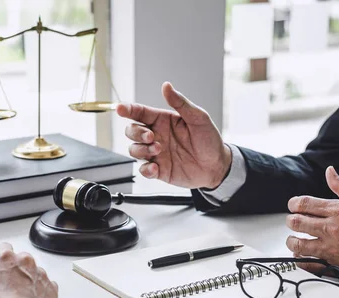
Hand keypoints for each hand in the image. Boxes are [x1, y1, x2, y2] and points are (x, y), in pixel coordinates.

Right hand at [0, 243, 58, 297]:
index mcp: (6, 258)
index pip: (3, 248)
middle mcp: (26, 262)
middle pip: (20, 260)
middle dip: (14, 269)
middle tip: (5, 286)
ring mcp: (41, 274)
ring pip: (34, 273)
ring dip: (27, 281)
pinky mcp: (52, 288)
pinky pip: (45, 286)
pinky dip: (39, 292)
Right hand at [117, 82, 231, 188]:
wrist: (217, 166)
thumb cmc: (209, 140)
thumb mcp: (198, 118)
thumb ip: (180, 103)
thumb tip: (167, 86)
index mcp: (163, 120)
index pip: (140, 112)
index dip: (128, 110)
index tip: (121, 108)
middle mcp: (157, 136)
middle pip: (132, 131)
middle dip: (136, 133)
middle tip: (151, 136)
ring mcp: (156, 153)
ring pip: (134, 150)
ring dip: (141, 150)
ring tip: (158, 150)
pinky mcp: (159, 170)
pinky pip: (143, 169)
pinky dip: (145, 169)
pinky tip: (155, 167)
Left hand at [285, 166, 338, 282]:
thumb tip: (329, 171)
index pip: (303, 203)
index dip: (293, 204)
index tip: (293, 206)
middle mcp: (332, 228)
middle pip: (296, 222)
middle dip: (291, 221)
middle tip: (293, 222)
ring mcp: (332, 248)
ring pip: (298, 244)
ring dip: (292, 241)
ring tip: (295, 241)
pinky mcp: (335, 265)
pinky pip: (309, 263)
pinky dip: (301, 260)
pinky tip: (302, 256)